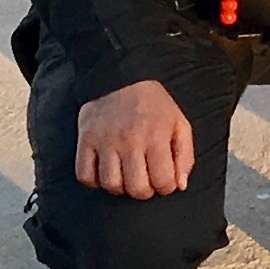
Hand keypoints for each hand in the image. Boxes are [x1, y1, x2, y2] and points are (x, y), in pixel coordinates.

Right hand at [74, 80, 193, 199]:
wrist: (121, 77)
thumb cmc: (152, 104)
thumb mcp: (178, 123)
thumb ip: (185, 155)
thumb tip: (179, 185)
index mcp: (156, 135)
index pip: (162, 181)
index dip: (166, 187)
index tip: (163, 180)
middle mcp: (130, 139)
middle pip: (136, 188)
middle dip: (144, 191)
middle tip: (145, 180)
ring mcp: (105, 140)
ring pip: (110, 185)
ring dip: (120, 187)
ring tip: (125, 175)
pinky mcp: (86, 140)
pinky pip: (85, 175)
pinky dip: (94, 181)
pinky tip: (105, 171)